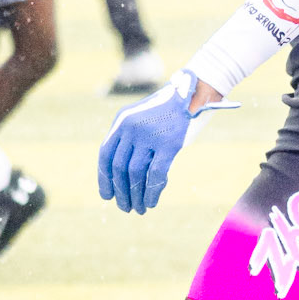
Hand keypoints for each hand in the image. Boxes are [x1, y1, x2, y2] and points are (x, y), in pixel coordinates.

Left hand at [97, 69, 235, 213]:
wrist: (193, 91)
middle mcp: (132, 127)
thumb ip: (130, 138)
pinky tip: (152, 202)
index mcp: (122, 121)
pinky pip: (156, 174)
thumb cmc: (168, 108)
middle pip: (119, 167)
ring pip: (135, 173)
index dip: (105, 178)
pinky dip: (152, 192)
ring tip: (139, 208)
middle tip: (125, 207)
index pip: (106, 154)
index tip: (107, 195)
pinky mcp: (169, 143)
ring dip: (135, 195)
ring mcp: (150, 135)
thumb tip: (121, 173)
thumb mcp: (142, 117)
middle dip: (120, 191)